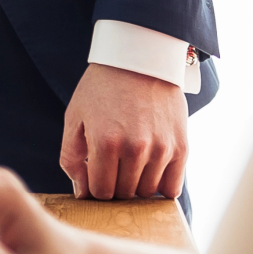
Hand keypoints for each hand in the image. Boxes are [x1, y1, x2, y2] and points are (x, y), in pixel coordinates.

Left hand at [60, 62, 186, 199]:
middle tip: (111, 167)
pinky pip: (172, 187)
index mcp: (105, 143)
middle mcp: (136, 149)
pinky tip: (149, 171)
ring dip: (136, 185)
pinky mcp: (182, 147)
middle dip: (114, 186)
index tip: (94, 176)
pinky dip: (160, 186)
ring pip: (147, 193)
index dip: (95, 188)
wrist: (140, 59)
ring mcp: (162, 149)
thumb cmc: (101, 88)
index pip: (100, 191)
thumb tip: (82, 193)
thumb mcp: (74, 116)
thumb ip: (71, 157)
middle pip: (124, 194)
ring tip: (129, 164)